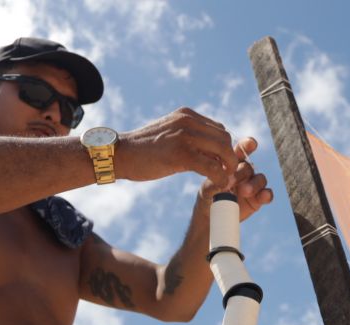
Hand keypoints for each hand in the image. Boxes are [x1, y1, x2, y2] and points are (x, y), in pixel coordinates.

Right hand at [118, 107, 237, 187]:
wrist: (119, 155)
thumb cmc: (143, 150)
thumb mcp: (169, 135)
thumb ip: (188, 138)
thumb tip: (210, 152)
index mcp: (186, 115)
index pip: (219, 129)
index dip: (225, 148)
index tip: (223, 164)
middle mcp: (188, 120)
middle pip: (225, 138)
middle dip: (230, 157)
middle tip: (227, 173)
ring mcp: (185, 135)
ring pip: (223, 150)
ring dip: (228, 167)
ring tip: (223, 179)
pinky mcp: (181, 154)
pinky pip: (212, 166)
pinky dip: (220, 177)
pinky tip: (217, 184)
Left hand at [199, 137, 272, 220]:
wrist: (212, 214)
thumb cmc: (209, 196)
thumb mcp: (206, 189)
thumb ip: (214, 183)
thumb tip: (224, 181)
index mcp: (232, 163)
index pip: (241, 150)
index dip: (247, 145)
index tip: (251, 143)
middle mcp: (245, 171)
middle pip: (249, 167)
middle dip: (242, 174)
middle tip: (232, 182)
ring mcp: (253, 184)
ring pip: (261, 179)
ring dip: (254, 184)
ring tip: (245, 191)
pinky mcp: (258, 198)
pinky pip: (267, 194)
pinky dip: (267, 195)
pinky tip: (263, 196)